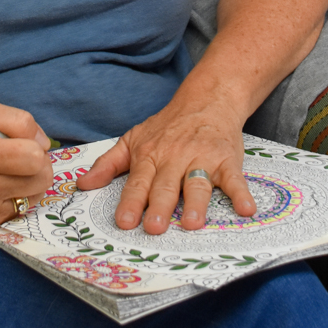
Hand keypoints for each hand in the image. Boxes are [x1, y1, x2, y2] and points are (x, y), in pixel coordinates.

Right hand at [0, 97, 52, 229]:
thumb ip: (16, 119)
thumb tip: (44, 143)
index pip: (34, 154)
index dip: (34, 141)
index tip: (20, 138)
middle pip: (42, 177)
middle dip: (38, 161)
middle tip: (21, 153)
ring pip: (38, 193)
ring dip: (31, 178)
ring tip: (11, 168)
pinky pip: (23, 207)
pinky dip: (19, 193)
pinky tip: (1, 183)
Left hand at [76, 95, 255, 234]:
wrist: (206, 100)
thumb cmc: (167, 126)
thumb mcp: (133, 139)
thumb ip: (108, 164)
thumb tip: (82, 185)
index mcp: (150, 155)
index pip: (138, 182)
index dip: (131, 202)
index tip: (124, 222)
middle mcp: (174, 157)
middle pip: (166, 184)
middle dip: (159, 205)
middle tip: (154, 228)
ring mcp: (201, 158)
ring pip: (197, 183)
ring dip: (195, 203)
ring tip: (190, 224)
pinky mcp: (226, 160)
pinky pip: (234, 178)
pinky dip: (241, 194)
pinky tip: (246, 210)